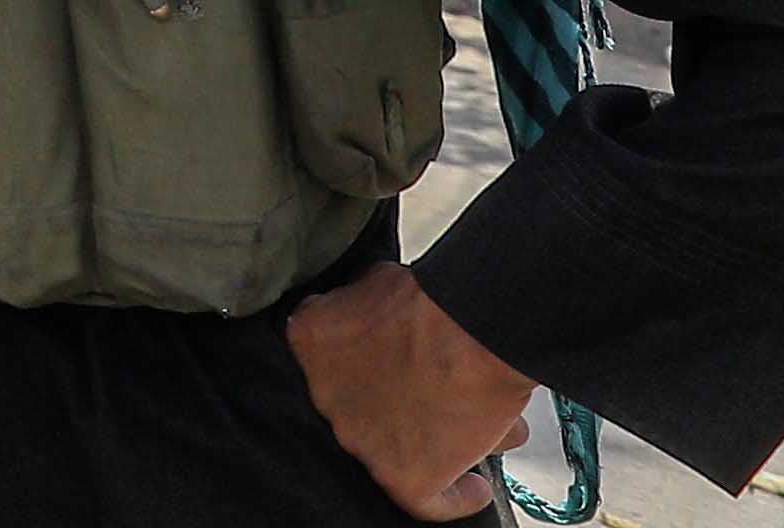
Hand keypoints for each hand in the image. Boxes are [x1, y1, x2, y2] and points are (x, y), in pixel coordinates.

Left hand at [279, 261, 533, 515]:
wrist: (471, 331)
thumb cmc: (435, 300)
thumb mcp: (380, 281)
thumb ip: (367, 304)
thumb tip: (386, 318)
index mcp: (309, 341)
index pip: (326, 359)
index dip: (362, 365)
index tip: (385, 369)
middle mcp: (326, 398)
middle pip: (362, 407)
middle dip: (399, 402)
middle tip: (433, 397)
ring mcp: (361, 442)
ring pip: (398, 451)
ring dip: (433, 442)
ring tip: (466, 431)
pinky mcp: (403, 477)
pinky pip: (427, 502)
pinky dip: (455, 498)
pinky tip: (473, 486)